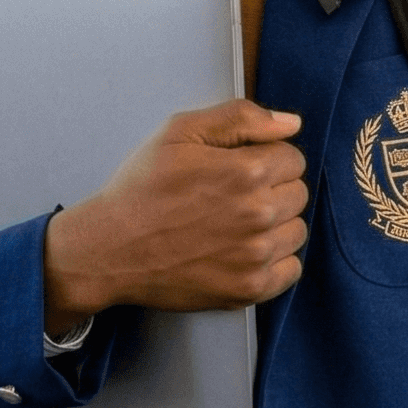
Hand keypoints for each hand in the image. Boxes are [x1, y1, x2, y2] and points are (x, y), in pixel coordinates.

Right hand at [43, 100, 306, 320]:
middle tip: (232, 196)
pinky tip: (242, 250)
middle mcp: (258, 215)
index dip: (266, 158)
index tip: (239, 168)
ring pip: (297, 230)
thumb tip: (292, 123)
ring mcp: (256, 256)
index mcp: (247, 171)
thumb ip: (240, 118)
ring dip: (276, 225)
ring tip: (235, 224)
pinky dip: (275, 261)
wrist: (110, 248)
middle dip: (273, 189)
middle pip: (298, 193)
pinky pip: (291, 269)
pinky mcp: (249, 289)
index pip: (292, 158)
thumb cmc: (142, 188)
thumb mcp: (179, 132)